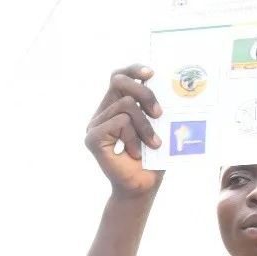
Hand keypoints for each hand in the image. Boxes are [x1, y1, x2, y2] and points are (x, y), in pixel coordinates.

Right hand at [85, 64, 164, 198]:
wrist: (142, 186)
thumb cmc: (153, 157)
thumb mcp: (157, 124)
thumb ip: (152, 104)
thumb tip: (164, 81)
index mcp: (115, 107)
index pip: (119, 76)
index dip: (133, 69)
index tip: (152, 73)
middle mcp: (102, 113)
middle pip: (119, 81)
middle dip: (144, 93)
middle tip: (159, 114)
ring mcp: (94, 125)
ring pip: (125, 105)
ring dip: (145, 126)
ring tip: (151, 144)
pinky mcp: (92, 138)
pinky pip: (120, 122)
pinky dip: (133, 136)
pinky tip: (135, 152)